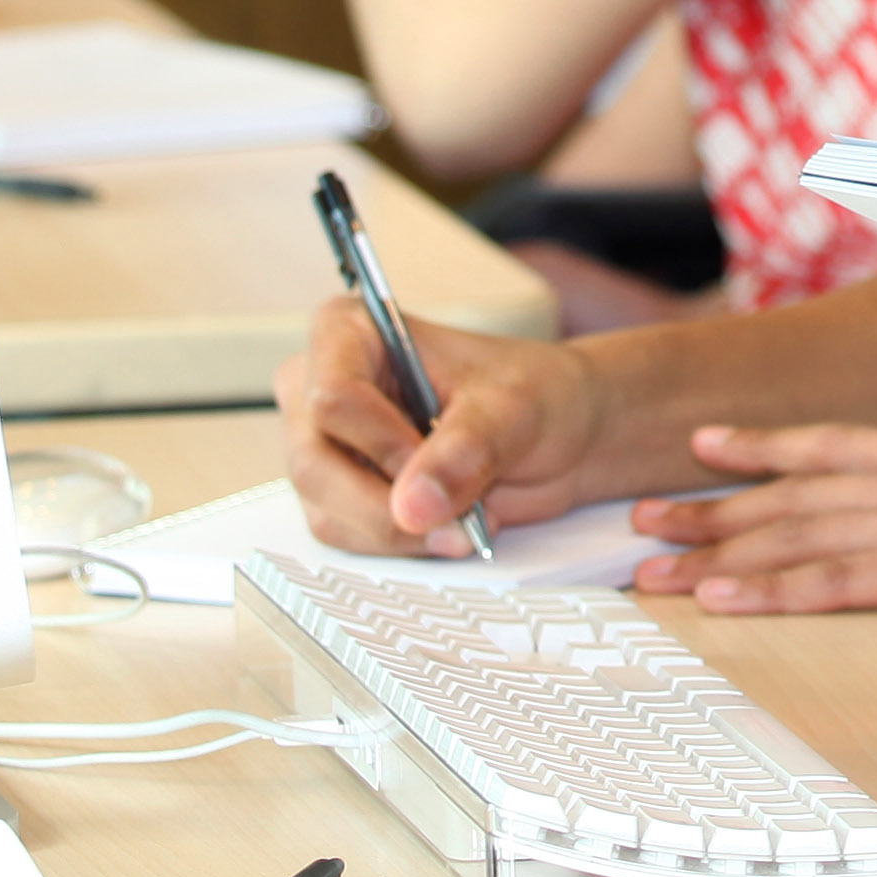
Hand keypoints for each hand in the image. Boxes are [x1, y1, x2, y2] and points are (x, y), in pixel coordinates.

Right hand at [277, 298, 602, 548]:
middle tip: (455, 517)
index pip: (332, 395)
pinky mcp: (341, 493)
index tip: (431, 460)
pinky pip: (346, 535)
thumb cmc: (536, 393)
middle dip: (387, 505)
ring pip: (327, 510)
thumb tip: (414, 506)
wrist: (562, 434)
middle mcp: (322, 386)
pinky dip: (399, 544)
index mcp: (353, 332)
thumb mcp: (514, 410)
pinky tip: (445, 526)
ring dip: (398, 531)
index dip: (382, 442)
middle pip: (315, 463)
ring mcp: (327, 446)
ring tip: (462, 518)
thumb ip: (464, 451)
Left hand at [628, 424, 876, 634]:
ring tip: (657, 572)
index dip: (764, 445)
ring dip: (724, 554)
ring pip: (807, 533)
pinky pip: (846, 580)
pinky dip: (777, 590)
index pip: (837, 445)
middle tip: (642, 524)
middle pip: (802, 490)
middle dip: (717, 509)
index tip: (702, 447)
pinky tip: (728, 602)